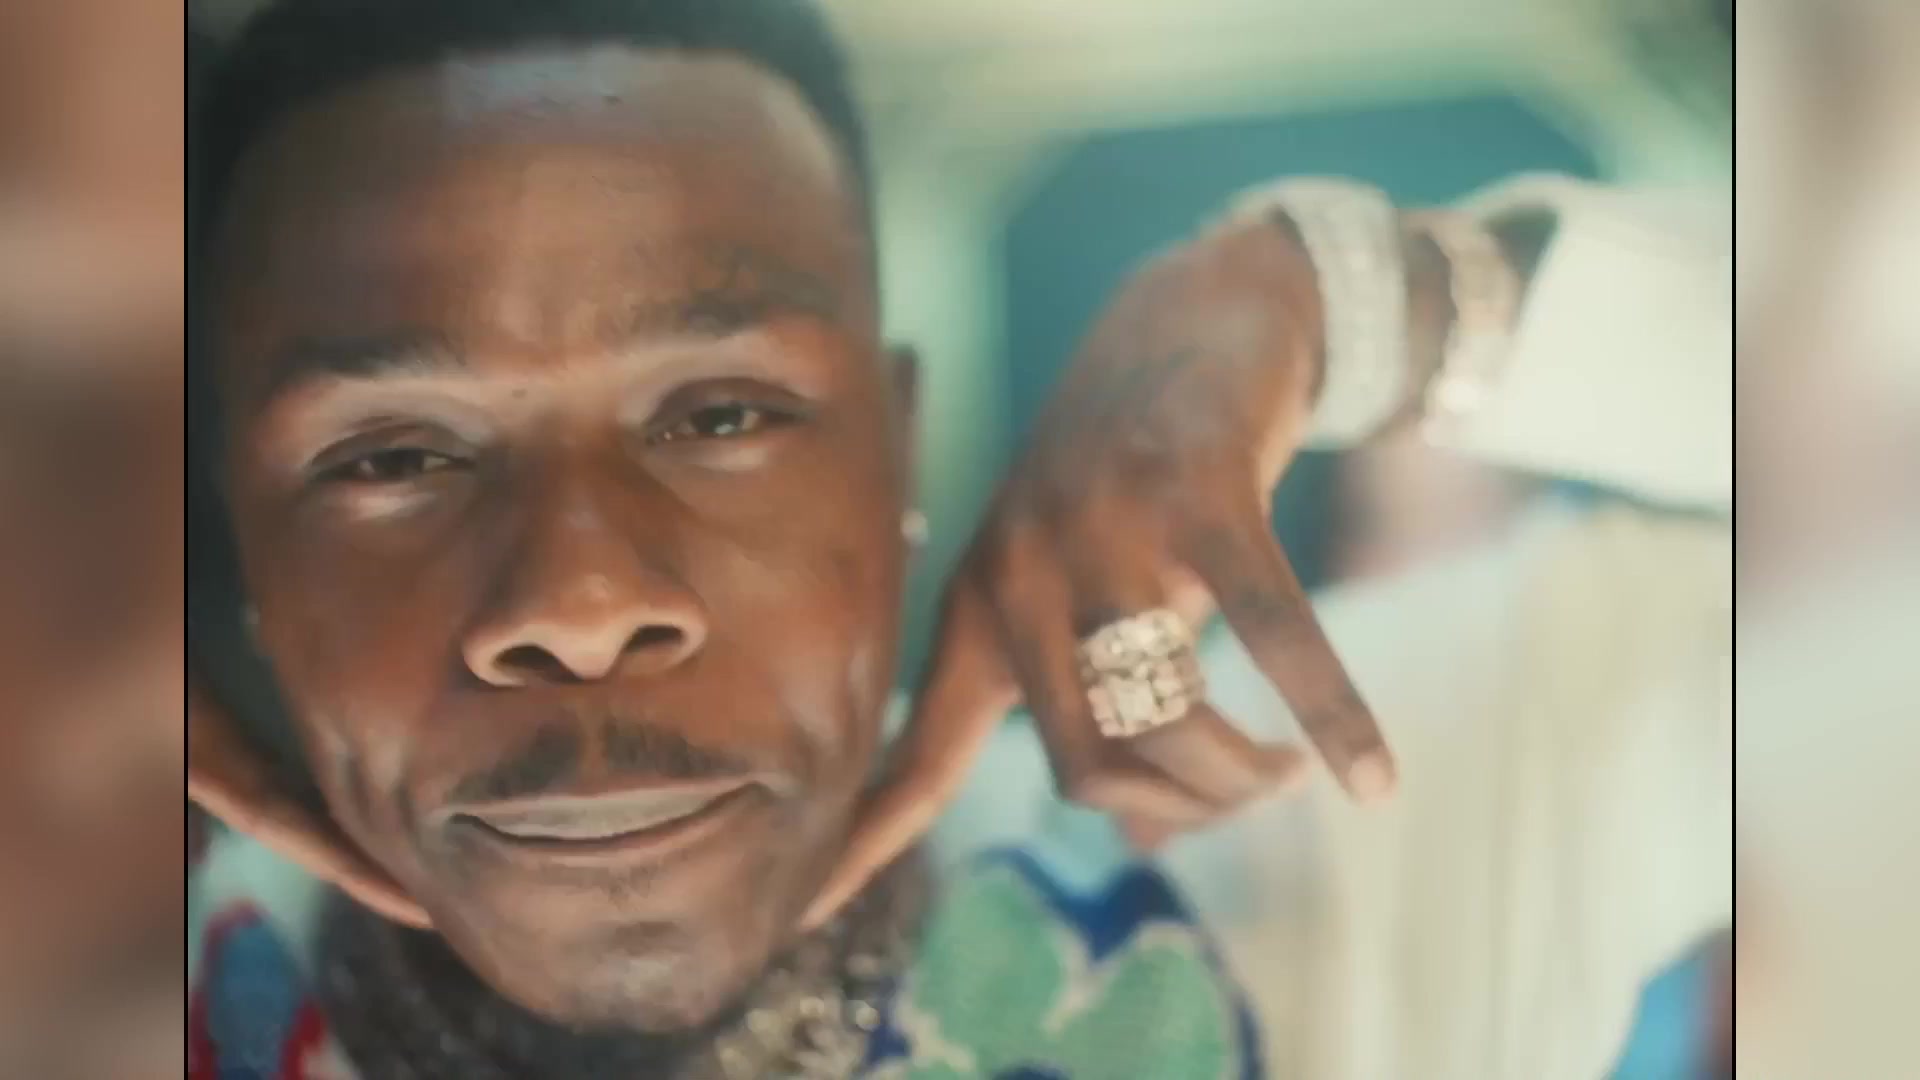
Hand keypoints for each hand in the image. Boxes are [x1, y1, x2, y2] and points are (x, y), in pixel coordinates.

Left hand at [803, 212, 1404, 928]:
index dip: (860, 844)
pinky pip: (1275, 638)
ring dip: (1240, 776)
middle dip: (1176, 810)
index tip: (791, 923)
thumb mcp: (1086, 588)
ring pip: (1163, 720)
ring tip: (1287, 774)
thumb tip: (1142, 835)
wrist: (1189, 315)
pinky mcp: (1201, 492)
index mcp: (979, 605)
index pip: (912, 755)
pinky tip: (1376, 779)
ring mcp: (1106, 527)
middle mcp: (1021, 570)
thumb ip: (1093, 704)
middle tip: (1243, 793)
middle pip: (1081, 769)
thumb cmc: (1134, 481)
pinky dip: (1334, 718)